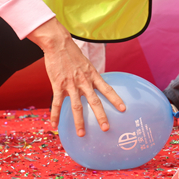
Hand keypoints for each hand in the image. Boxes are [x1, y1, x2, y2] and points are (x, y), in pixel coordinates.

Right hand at [27, 18, 124, 136]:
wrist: (58, 44)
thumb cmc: (71, 53)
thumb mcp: (86, 63)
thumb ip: (89, 75)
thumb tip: (93, 84)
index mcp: (92, 75)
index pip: (107, 89)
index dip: (116, 99)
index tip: (123, 109)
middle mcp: (84, 81)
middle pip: (95, 101)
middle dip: (101, 116)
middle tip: (106, 128)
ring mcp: (71, 84)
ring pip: (77, 106)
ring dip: (79, 122)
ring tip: (81, 134)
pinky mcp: (58, 85)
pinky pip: (57, 103)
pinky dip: (56, 115)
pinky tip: (54, 125)